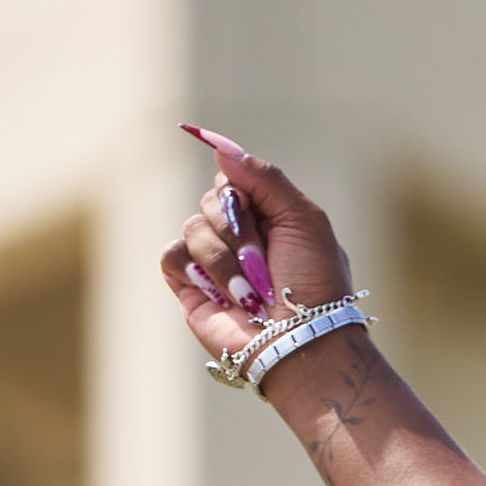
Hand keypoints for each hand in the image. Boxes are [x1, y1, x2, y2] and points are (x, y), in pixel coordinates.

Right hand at [157, 129, 354, 375]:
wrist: (301, 341)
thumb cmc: (314, 284)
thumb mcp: (304, 218)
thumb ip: (264, 176)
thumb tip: (218, 144)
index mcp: (264, 215)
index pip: (231, 179)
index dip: (241, 193)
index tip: (261, 215)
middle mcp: (236, 235)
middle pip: (210, 201)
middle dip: (239, 233)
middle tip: (265, 267)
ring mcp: (211, 261)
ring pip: (193, 228)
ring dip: (226, 263)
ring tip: (252, 296)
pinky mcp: (191, 287)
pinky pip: (171, 255)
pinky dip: (197, 273)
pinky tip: (222, 297)